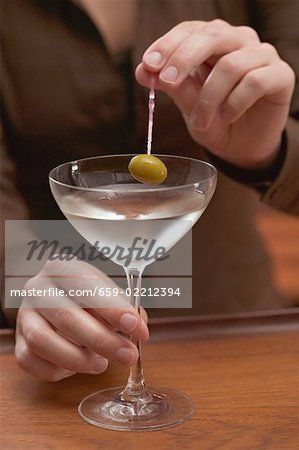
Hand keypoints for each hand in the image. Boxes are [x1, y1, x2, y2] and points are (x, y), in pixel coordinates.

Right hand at [15, 259, 148, 380]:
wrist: (55, 299)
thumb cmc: (86, 297)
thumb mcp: (107, 293)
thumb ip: (124, 309)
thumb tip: (139, 329)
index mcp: (62, 268)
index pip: (85, 285)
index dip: (111, 307)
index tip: (133, 325)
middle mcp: (38, 288)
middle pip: (66, 316)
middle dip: (101, 340)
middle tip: (127, 355)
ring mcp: (25, 314)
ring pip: (42, 340)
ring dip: (77, 358)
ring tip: (102, 364)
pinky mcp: (18, 340)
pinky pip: (30, 360)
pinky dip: (57, 369)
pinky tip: (76, 367)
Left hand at [136, 20, 294, 168]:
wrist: (243, 146)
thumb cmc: (216, 121)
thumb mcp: (189, 106)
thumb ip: (172, 86)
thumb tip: (143, 70)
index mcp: (214, 42)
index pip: (191, 30)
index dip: (168, 44)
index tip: (149, 65)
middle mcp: (239, 42)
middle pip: (213, 35)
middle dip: (184, 59)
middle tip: (168, 82)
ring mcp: (262, 56)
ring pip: (231, 64)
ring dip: (209, 98)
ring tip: (199, 123)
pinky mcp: (281, 75)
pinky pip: (255, 82)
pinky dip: (235, 103)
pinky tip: (228, 117)